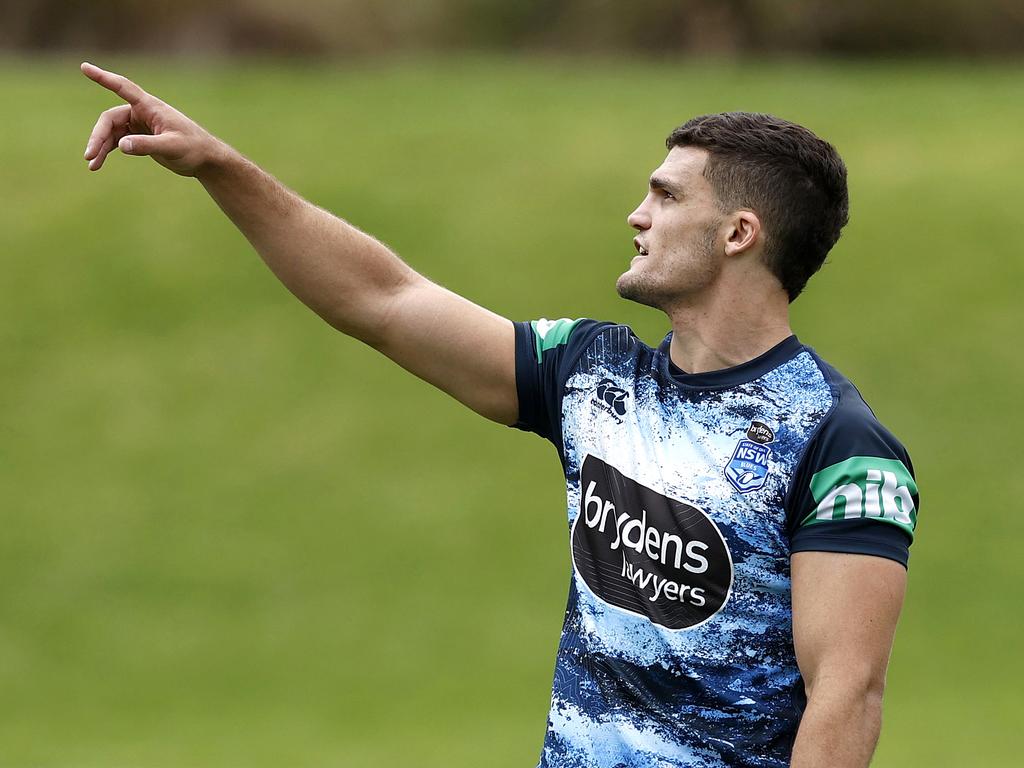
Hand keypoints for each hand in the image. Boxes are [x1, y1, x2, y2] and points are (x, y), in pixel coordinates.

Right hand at [81, 62, 224, 175]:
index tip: (84, 67)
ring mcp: (140, 125)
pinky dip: (108, 151)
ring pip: (111, 132)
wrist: (206, 160)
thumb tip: (121, 146)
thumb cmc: (194, 148)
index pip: (122, 87)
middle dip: (98, 137)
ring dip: (100, 147)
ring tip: (92, 165)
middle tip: (89, 155)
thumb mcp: (172, 147)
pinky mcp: (140, 138)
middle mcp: (142, 113)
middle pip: (110, 119)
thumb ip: (147, 145)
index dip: (103, 78)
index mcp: (150, 107)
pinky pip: (118, 142)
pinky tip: (98, 164)